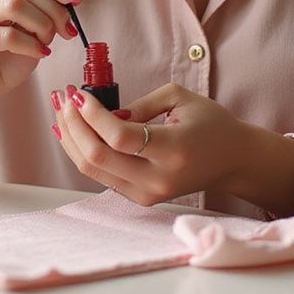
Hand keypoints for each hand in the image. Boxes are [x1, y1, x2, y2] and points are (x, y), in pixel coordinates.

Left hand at [50, 82, 293, 212]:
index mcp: (173, 149)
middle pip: (98, 158)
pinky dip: (82, 153)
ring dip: (70, 139)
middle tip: (62, 98)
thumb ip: (139, 105)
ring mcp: (148, 194)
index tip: (78, 93)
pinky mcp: (141, 199)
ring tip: (60, 110)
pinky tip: (72, 132)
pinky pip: (103, 176)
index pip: (120, 138)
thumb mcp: (180, 98)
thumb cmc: (210, 123)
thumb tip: (104, 114)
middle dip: (72, 125)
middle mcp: (158, 178)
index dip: (92, 115)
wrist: (233, 161)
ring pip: (93, 170)